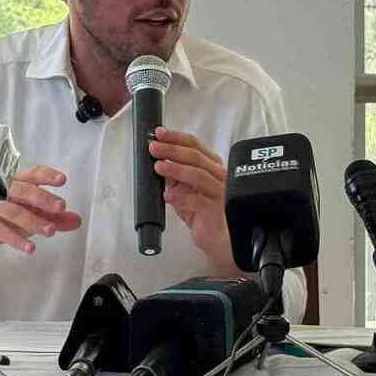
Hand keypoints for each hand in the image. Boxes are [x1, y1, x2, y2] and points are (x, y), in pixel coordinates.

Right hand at [0, 166, 82, 267]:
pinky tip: (30, 247)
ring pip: (14, 211)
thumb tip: (76, 220)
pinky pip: (3, 232)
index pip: (31, 174)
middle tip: (60, 206)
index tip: (62, 180)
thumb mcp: (32, 214)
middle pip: (22, 190)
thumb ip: (54, 217)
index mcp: (15, 182)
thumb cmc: (5, 216)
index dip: (47, 176)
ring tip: (51, 230)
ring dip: (35, 222)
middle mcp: (1, 191)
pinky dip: (18, 240)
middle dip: (43, 198)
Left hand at [149, 127, 237, 275]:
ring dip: (175, 169)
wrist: (221, 242)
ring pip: (198, 175)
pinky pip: (198, 200)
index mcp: (212, 168)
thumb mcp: (187, 191)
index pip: (195, 146)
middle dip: (172, 149)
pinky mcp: (216, 211)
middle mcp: (219, 177)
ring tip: (159, 167)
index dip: (176, 137)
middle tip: (155, 148)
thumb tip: (158, 161)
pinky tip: (168, 196)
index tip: (160, 133)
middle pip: (195, 156)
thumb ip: (176, 177)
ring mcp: (220, 193)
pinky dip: (180, 197)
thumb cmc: (206, 216)